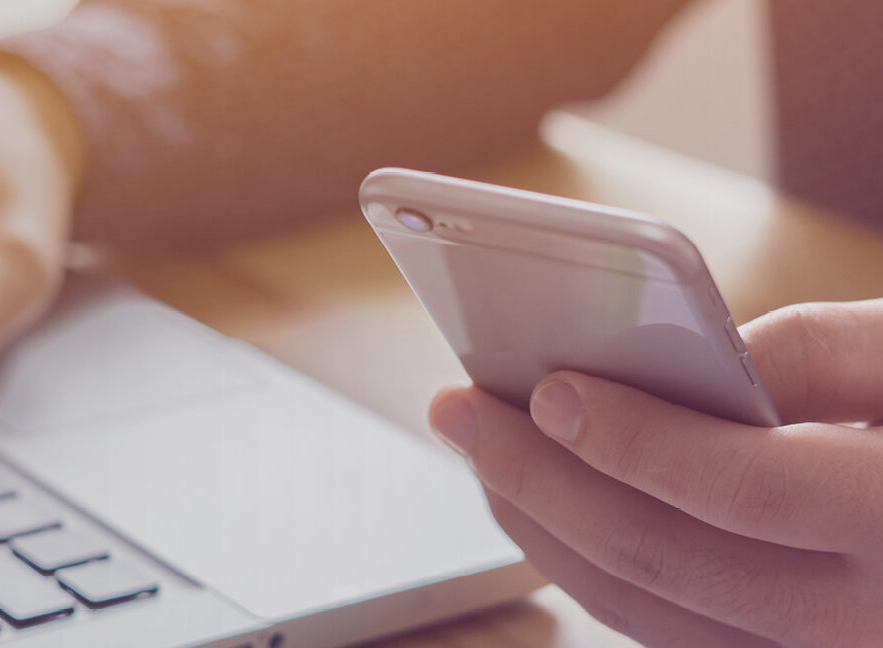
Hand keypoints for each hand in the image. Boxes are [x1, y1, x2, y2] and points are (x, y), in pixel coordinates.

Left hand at [430, 299, 882, 647]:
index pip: (745, 492)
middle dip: (541, 479)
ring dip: (542, 529)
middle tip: (458, 409)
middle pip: (664, 561)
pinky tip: (545, 505)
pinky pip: (666, 627)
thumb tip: (680, 369)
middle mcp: (863, 624)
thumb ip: (819, 352)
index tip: (547, 386)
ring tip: (480, 451)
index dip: (636, 439)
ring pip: (645, 612)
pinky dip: (590, 567)